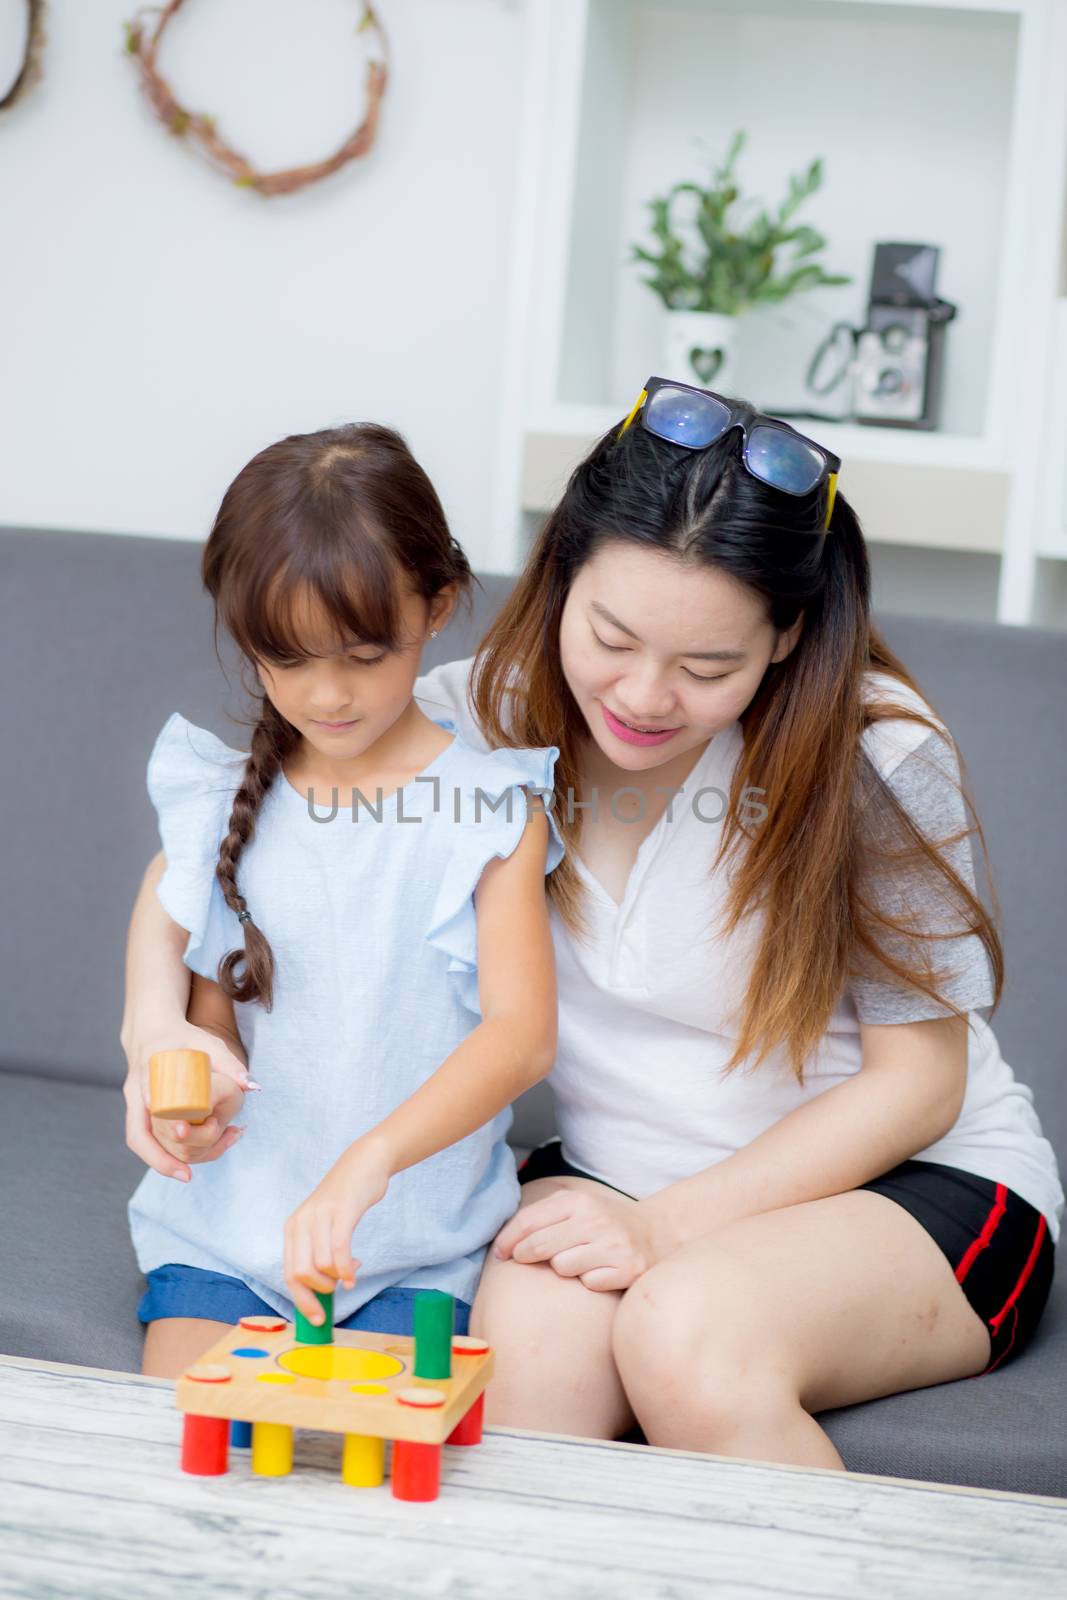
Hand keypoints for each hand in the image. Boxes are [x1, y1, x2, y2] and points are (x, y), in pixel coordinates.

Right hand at [123, 1021, 253, 1181]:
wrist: (152, 1030)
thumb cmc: (181, 1036)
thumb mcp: (205, 1043)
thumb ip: (229, 1062)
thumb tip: (252, 1086)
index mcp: (148, 1070)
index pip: (148, 1102)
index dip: (161, 1125)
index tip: (180, 1140)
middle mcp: (135, 1090)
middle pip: (137, 1134)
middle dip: (159, 1159)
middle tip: (186, 1175)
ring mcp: (134, 1101)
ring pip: (139, 1139)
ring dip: (161, 1159)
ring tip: (188, 1173)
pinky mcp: (138, 1109)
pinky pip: (145, 1135)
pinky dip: (162, 1149)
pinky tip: (185, 1158)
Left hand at [284, 1142, 392, 1323]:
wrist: (363, 1163)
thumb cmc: (345, 1200)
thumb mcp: (322, 1225)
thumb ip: (318, 1252)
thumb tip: (324, 1290)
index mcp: (293, 1228)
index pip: (289, 1274)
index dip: (302, 1301)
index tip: (317, 1318)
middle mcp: (301, 1223)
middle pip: (301, 1274)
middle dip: (319, 1293)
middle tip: (336, 1293)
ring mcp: (320, 1216)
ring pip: (320, 1266)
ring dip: (337, 1278)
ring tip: (350, 1271)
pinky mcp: (341, 1212)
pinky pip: (339, 1250)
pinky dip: (346, 1270)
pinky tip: (353, 1275)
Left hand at [493, 1186, 658, 1291]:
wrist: (655, 1234)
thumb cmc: (604, 1223)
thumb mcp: (577, 1208)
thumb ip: (544, 1216)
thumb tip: (502, 1240)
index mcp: (578, 1200)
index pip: (529, 1220)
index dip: (507, 1239)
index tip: (499, 1253)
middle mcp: (595, 1219)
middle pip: (539, 1246)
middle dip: (524, 1257)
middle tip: (523, 1260)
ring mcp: (612, 1244)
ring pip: (561, 1267)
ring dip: (563, 1269)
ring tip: (578, 1261)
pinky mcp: (627, 1269)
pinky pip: (588, 1284)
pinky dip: (589, 1281)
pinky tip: (600, 1271)